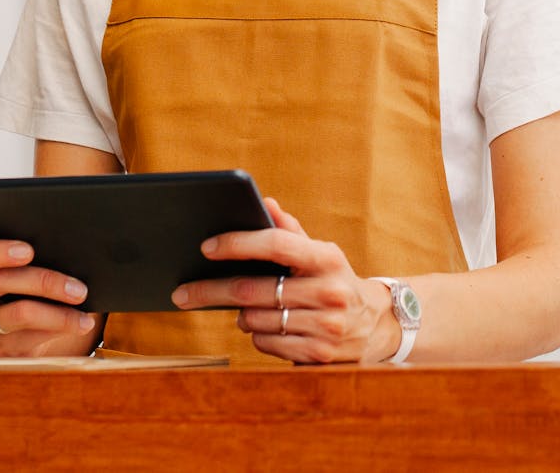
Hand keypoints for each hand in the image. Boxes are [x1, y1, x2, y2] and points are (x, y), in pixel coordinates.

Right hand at [0, 239, 98, 357]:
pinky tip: (79, 321)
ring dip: (58, 312)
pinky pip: (28, 338)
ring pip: (19, 314)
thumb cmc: (13, 282)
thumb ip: (18, 257)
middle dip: (42, 281)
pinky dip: (58, 327)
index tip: (28, 251)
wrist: (10, 325)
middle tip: (76, 286)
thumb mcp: (6, 266)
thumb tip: (59, 247)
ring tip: (83, 304)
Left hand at [171, 198, 399, 363]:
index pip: (277, 244)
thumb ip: (290, 231)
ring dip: (241, 314)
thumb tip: (265, 203)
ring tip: (245, 307)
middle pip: (254, 290)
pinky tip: (267, 326)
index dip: (238, 243)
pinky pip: (266, 344)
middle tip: (183, 291)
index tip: (206, 247)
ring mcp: (326, 327)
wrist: (376, 324)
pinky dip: (257, 335)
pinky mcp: (318, 356)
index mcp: (328, 258)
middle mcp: (330, 292)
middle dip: (211, 289)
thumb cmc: (334, 279)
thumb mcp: (320, 253)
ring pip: (255, 320)